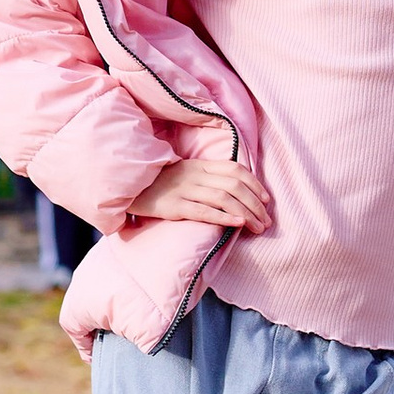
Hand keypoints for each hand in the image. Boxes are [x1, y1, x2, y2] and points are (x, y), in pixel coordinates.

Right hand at [122, 159, 272, 232]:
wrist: (126, 185)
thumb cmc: (158, 183)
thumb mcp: (184, 173)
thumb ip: (206, 177)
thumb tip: (233, 189)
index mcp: (200, 165)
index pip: (236, 170)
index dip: (255, 184)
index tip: (267, 200)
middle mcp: (195, 175)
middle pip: (234, 186)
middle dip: (255, 204)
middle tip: (267, 221)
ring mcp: (184, 190)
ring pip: (224, 198)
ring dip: (246, 213)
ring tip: (258, 227)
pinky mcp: (174, 206)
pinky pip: (203, 211)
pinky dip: (223, 217)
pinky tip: (238, 224)